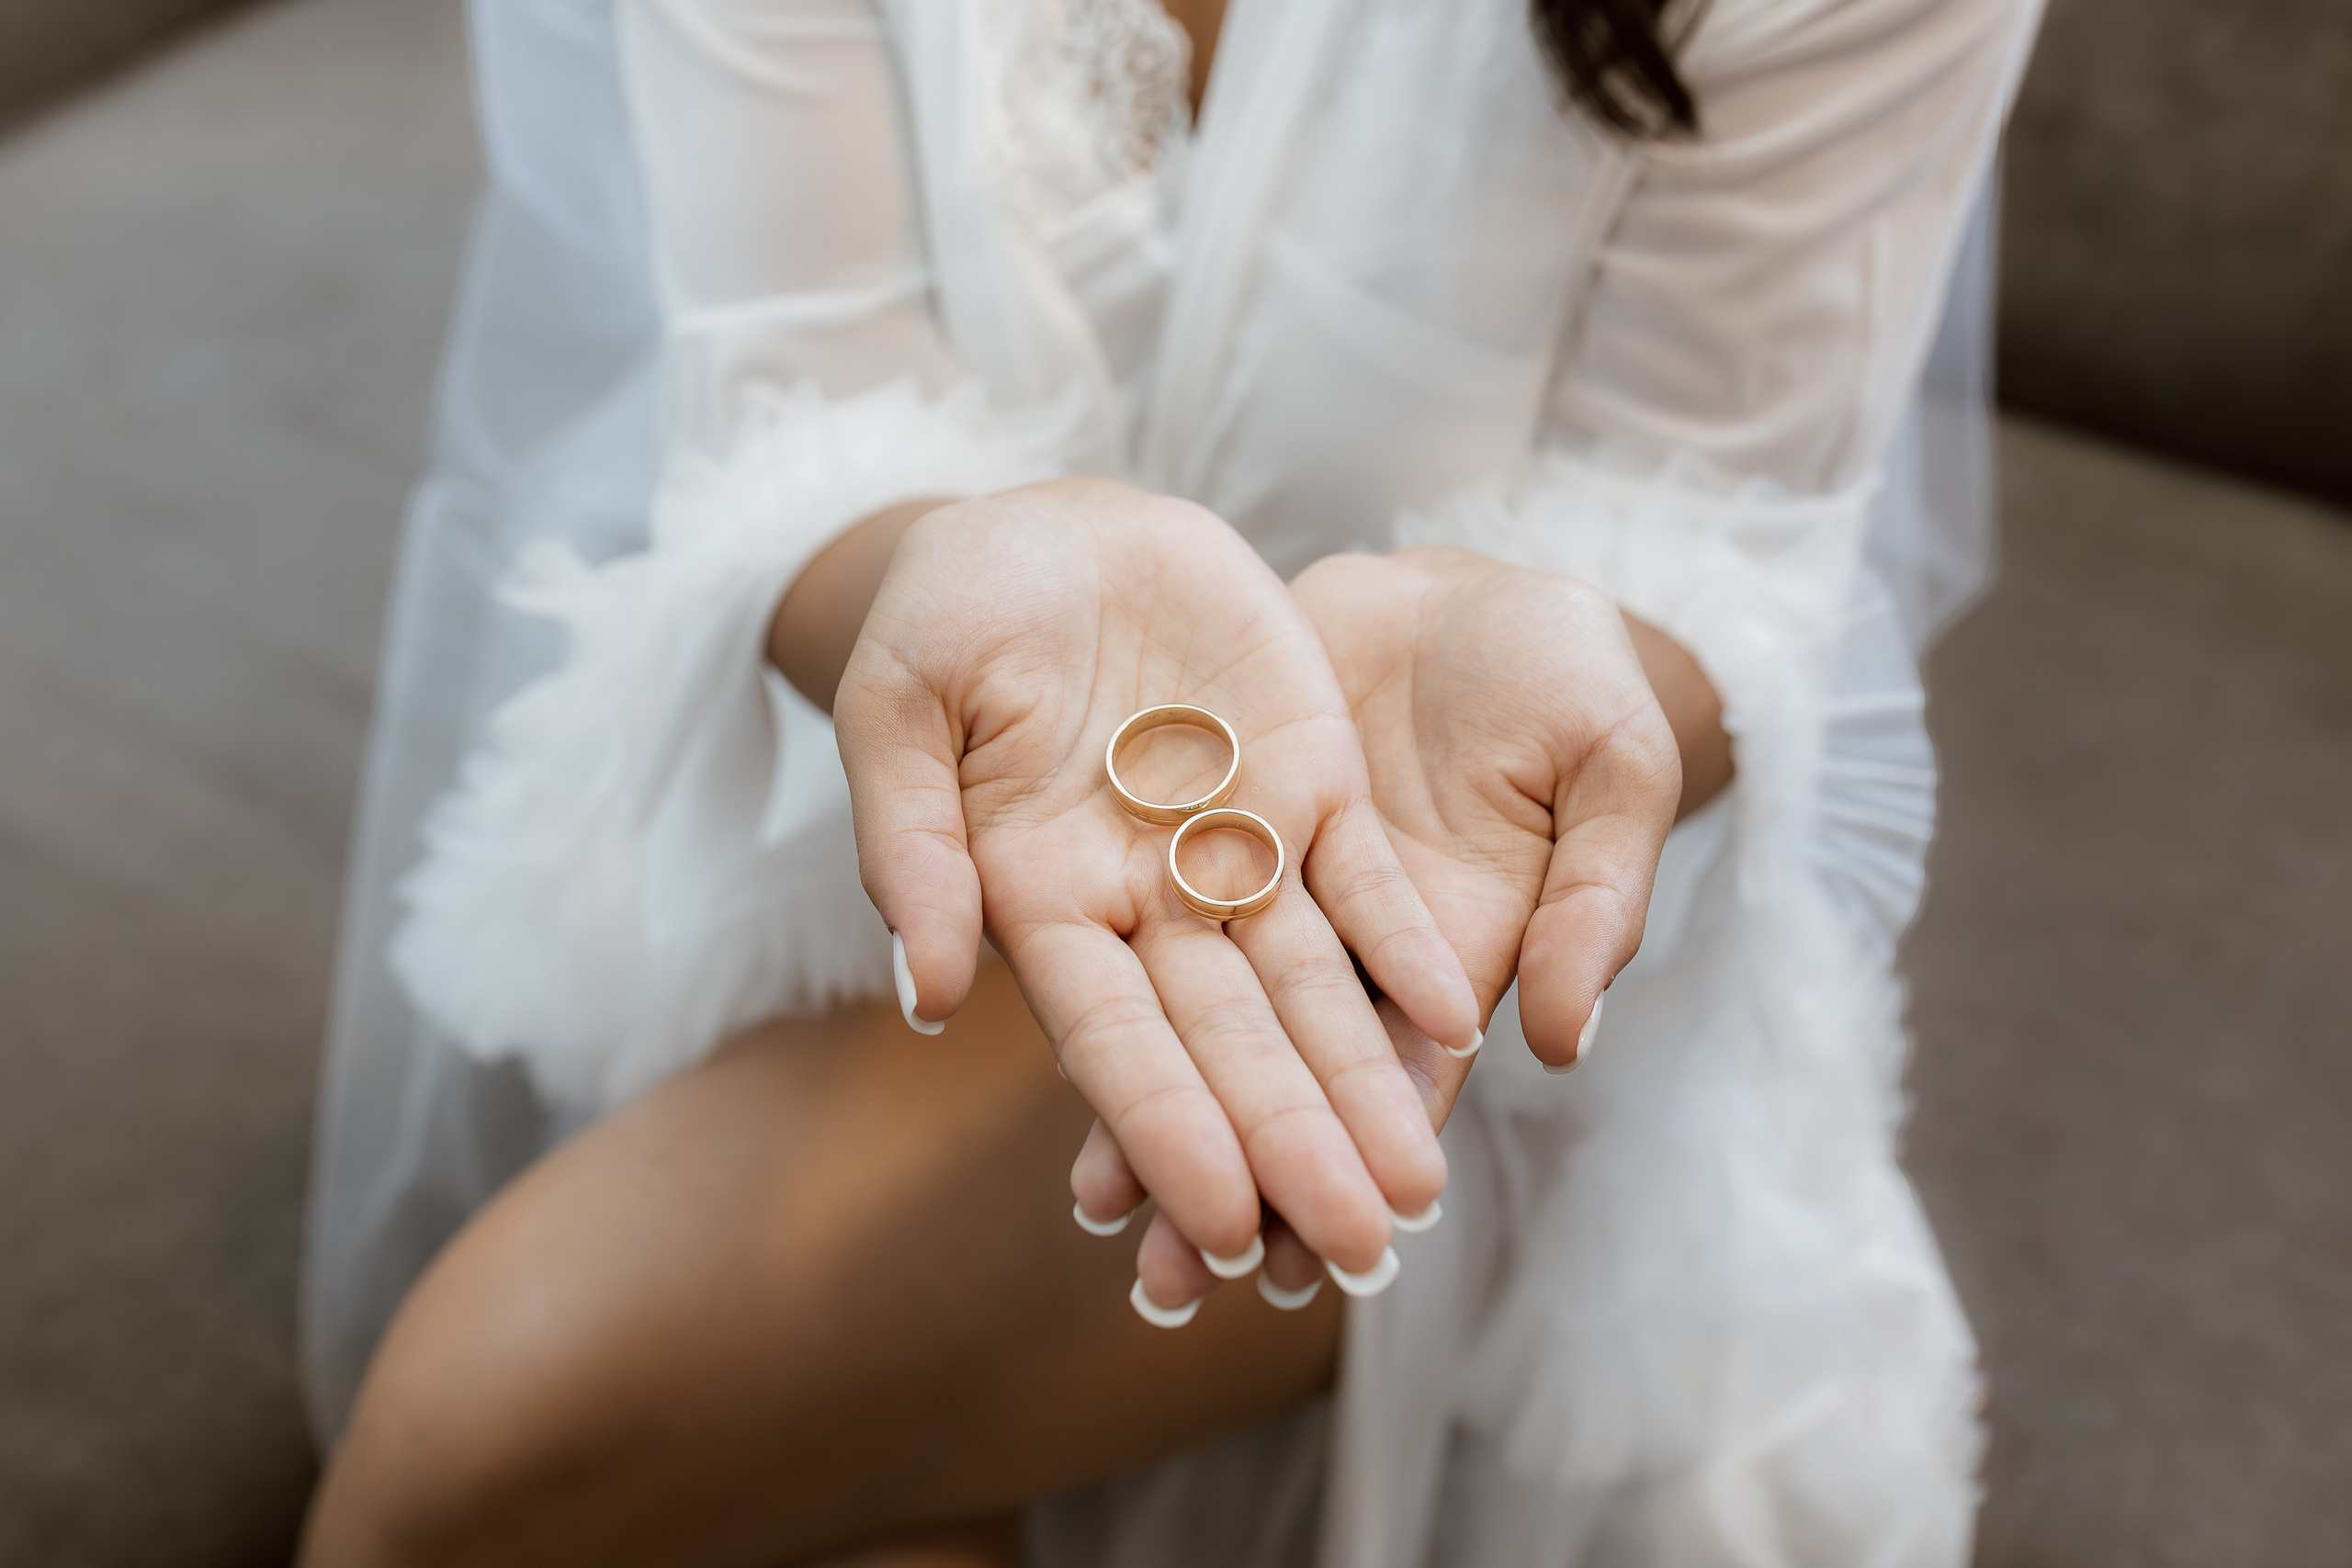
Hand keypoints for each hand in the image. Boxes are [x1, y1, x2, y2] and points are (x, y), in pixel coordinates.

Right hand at [832, 482, 1481, 1296]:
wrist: (1049, 528)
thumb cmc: (946, 612)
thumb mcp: (897, 701)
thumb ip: (911, 840)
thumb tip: (932, 993)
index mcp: (1042, 898)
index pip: (1113, 1037)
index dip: (1165, 1127)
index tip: (1217, 1222)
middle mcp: (1148, 900)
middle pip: (1231, 1043)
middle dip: (1293, 1146)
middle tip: (1362, 1249)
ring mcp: (1237, 845)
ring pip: (1311, 987)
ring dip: (1365, 1084)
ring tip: (1422, 1188)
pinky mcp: (1310, 782)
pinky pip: (1366, 879)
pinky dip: (1405, 947)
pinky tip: (1456, 1021)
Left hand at [1077, 547, 1688, 1306]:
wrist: (1470, 585)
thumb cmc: (1574, 675)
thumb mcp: (1615, 765)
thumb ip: (1596, 898)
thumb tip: (1558, 1043)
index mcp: (1456, 950)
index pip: (1397, 1085)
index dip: (1346, 1170)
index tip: (1298, 1259)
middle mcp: (1347, 943)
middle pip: (1285, 1077)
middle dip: (1236, 1180)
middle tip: (1174, 1287)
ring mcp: (1271, 878)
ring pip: (1207, 1015)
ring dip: (1159, 1113)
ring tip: (1096, 1216)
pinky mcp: (1210, 812)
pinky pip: (1151, 901)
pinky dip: (1113, 971)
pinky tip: (1051, 1043)